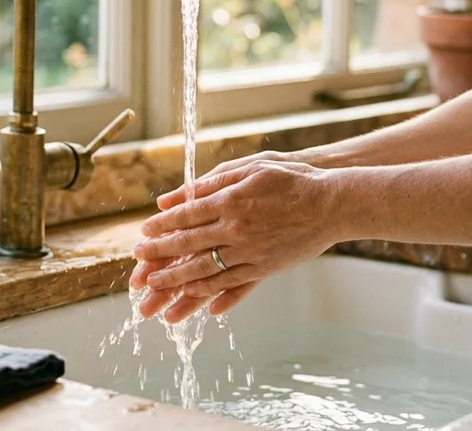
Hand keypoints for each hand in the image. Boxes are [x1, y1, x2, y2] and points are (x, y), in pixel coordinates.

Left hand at [132, 159, 354, 321]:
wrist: (333, 203)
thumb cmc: (292, 179)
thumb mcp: (250, 168)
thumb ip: (210, 183)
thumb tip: (174, 196)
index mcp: (230, 200)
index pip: (185, 216)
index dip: (162, 226)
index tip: (144, 234)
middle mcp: (235, 228)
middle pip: (188, 246)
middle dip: (159, 256)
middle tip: (138, 265)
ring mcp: (250, 251)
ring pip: (204, 270)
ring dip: (176, 281)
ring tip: (154, 288)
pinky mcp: (265, 267)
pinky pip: (231, 284)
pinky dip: (211, 293)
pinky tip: (196, 301)